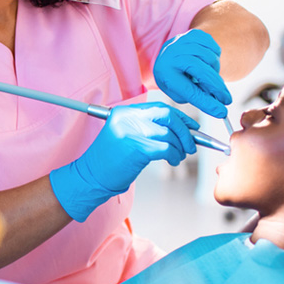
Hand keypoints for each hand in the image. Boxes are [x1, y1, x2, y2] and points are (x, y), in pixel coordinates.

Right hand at [50, 102, 198, 221]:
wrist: (91, 175)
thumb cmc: (110, 160)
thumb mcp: (125, 135)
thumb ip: (147, 127)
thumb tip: (181, 129)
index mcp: (125, 111)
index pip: (160, 108)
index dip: (180, 117)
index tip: (192, 127)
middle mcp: (128, 117)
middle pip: (168, 116)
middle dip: (185, 131)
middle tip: (191, 144)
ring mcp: (132, 132)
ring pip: (170, 134)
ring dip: (181, 147)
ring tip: (178, 156)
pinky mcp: (137, 148)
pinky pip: (167, 149)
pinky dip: (174, 156)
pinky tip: (172, 161)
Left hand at [152, 29, 232, 117]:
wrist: (172, 56)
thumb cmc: (177, 79)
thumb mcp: (182, 92)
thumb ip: (199, 98)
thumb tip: (220, 109)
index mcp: (164, 71)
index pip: (188, 90)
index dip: (206, 102)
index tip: (221, 111)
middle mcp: (171, 53)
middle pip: (201, 72)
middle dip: (217, 88)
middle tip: (227, 100)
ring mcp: (182, 41)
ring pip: (210, 59)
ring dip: (214, 72)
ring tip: (207, 77)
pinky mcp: (193, 34)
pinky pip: (214, 48)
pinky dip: (215, 57)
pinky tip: (206, 63)